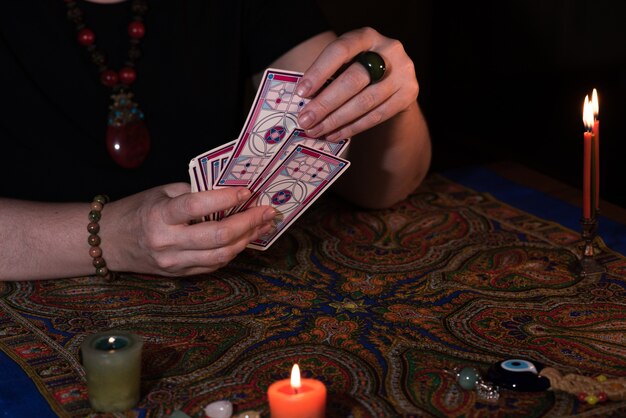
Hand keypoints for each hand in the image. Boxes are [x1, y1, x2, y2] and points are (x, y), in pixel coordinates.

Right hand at [102, 183, 275, 275]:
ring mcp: (174, 263)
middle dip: (248, 222)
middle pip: (217, 237)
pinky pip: (214, 264)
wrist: (111, 242)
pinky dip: (233, 250)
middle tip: (267, 210)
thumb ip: (194, 193)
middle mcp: (168, 242)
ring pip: (221, 255)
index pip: (196, 207)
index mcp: (159, 216)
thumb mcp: (162, 193)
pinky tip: (245, 237)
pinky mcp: (180, 274)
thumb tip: (231, 193)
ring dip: (247, 239)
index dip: (225, 198)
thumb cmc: (140, 210)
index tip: (247, 191)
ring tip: (263, 224)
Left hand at [296, 27, 418, 141]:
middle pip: (353, 80)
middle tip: (305, 120)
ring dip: (336, 120)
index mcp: (366, 36)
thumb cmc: (359, 70)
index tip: (301, 93)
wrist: (394, 80)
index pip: (340, 50)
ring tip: (316, 131)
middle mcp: (389, 50)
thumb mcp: (345, 63)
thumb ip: (329, 76)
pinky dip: (352, 127)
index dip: (319, 71)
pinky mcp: (409, 94)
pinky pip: (376, 116)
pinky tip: (334, 134)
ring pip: (365, 102)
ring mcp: (403, 72)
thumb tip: (304, 103)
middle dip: (325, 103)